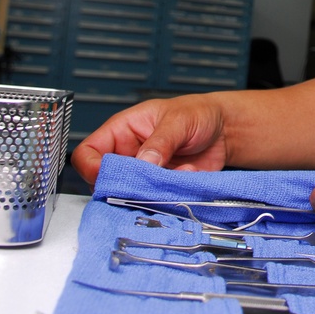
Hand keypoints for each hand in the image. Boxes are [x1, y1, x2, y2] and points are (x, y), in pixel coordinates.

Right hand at [70, 94, 228, 184]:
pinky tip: (187, 176)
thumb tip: (144, 162)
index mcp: (122, 131)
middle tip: (143, 184)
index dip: (91, 168)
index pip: (88, 153)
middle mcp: (129, 154)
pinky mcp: (162, 187)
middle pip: (105, 181)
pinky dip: (170, 194)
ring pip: (130, 194)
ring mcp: (144, 173)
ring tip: (171, 178)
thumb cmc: (198, 114)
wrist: (226, 130)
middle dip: (122, 186)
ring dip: (149, 192)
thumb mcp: (178, 120)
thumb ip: (160, 141)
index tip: (107, 177)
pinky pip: (156, 200)